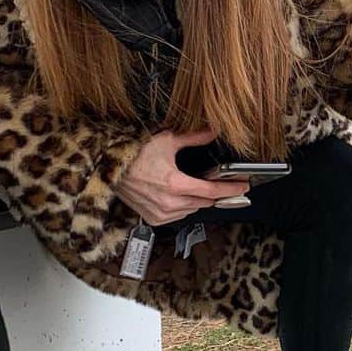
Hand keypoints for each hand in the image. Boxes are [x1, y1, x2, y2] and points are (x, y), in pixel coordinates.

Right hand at [113, 128, 248, 224]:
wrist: (108, 169)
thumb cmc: (133, 155)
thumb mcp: (166, 141)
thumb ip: (193, 138)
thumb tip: (212, 131)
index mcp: (175, 184)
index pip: (212, 191)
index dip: (231, 189)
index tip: (243, 187)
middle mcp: (170, 203)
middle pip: (205, 202)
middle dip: (217, 194)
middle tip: (227, 186)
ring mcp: (161, 213)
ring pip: (193, 210)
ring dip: (200, 201)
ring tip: (202, 188)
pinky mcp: (154, 219)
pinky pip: (178, 216)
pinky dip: (185, 208)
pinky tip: (183, 197)